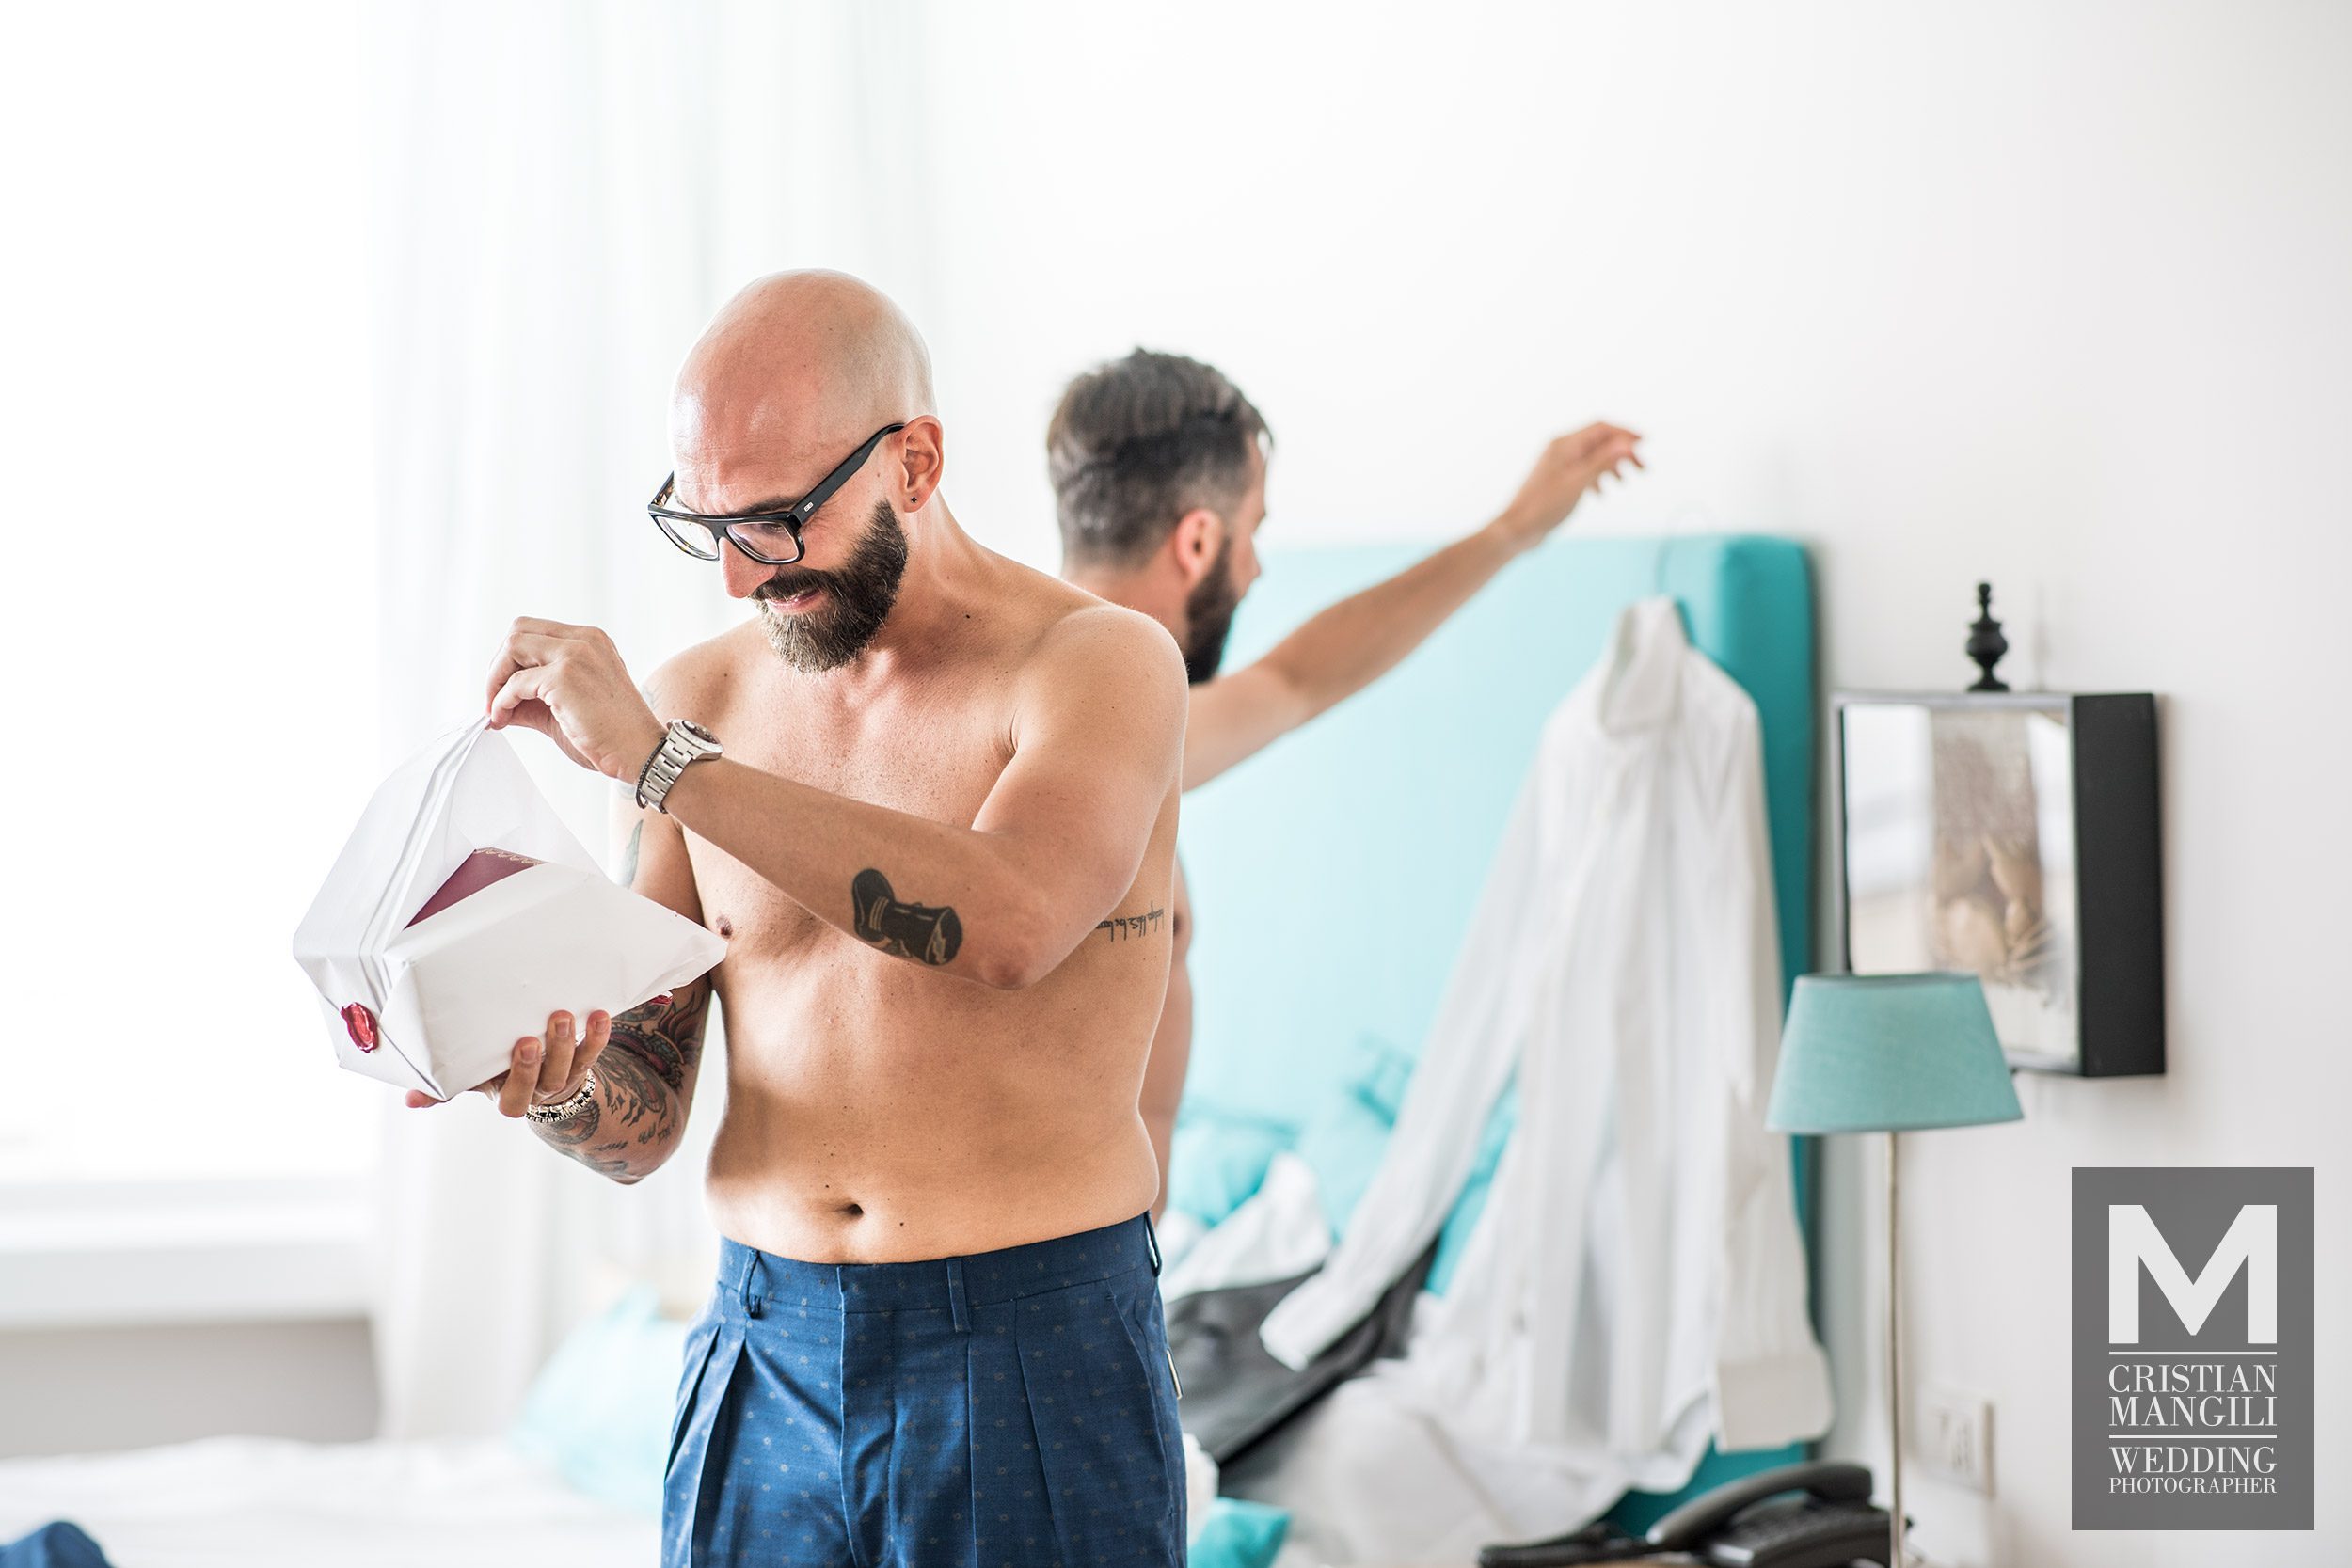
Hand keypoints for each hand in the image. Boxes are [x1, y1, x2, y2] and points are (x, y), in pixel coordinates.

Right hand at [404, 1008, 612, 1117]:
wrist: (541, 1078)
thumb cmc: (497, 1071)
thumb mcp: (471, 1078)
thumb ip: (444, 1087)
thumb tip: (408, 1100)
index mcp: (508, 1094)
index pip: (513, 1098)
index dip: (518, 1077)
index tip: (517, 1048)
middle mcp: (538, 1090)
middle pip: (543, 1083)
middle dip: (539, 1061)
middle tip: (532, 1037)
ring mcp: (563, 1076)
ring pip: (570, 1067)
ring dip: (568, 1042)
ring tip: (561, 1015)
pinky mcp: (583, 1063)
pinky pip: (594, 1052)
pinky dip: (597, 1034)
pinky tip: (599, 1014)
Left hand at [484, 618, 666, 780]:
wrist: (641, 753)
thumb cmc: (612, 736)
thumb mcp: (568, 707)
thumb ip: (534, 698)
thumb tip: (498, 703)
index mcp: (591, 641)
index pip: (535, 631)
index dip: (511, 659)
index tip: (503, 690)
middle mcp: (584, 640)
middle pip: (519, 630)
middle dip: (498, 665)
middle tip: (494, 698)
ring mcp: (575, 655)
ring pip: (512, 646)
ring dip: (495, 679)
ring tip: (496, 709)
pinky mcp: (565, 677)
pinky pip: (515, 682)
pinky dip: (502, 701)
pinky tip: (503, 718)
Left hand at [1491, 423, 1644, 552]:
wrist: (1518, 529)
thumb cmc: (1543, 506)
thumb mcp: (1578, 482)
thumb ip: (1602, 461)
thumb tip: (1626, 443)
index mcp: (1564, 444)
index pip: (1601, 428)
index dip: (1625, 433)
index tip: (1645, 443)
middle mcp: (1561, 449)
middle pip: (1600, 442)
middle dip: (1623, 453)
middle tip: (1643, 469)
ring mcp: (1559, 464)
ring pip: (1593, 457)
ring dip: (1612, 466)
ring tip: (1625, 482)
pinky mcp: (1558, 480)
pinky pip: (1583, 471)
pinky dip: (1597, 478)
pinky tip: (1602, 494)